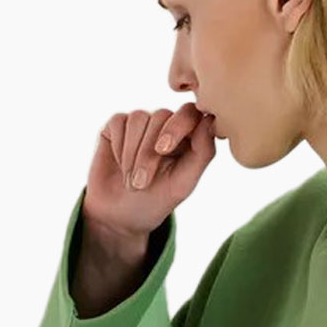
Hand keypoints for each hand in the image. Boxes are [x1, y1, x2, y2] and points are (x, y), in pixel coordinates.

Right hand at [84, 101, 216, 244]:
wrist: (120, 214)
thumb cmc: (156, 200)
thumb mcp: (183, 183)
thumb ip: (203, 152)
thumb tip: (208, 120)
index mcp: (188, 135)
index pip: (189, 113)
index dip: (176, 126)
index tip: (163, 150)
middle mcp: (166, 123)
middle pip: (161, 116)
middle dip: (148, 153)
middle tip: (141, 183)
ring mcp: (142, 121)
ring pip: (138, 118)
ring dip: (132, 154)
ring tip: (131, 181)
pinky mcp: (118, 123)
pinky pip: (119, 122)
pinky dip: (118, 147)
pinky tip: (119, 165)